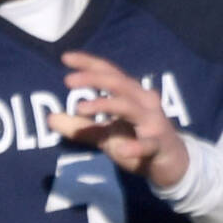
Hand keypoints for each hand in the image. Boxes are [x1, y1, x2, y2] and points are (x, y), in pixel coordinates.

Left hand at [54, 51, 189, 187]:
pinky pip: (147, 145)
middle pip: (119, 83)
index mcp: (131, 94)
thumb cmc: (138, 142)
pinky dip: (135, 146)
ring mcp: (153, 122)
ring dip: (105, 104)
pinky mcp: (159, 145)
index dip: (89, 63)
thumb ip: (80, 127)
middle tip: (68, 80)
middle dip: (93, 79)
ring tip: (80, 108)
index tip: (65, 57)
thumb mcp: (105, 135)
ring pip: (129, 107)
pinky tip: (121, 150)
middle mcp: (144, 102)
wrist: (172, 165)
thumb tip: (50, 119)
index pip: (110, 72)